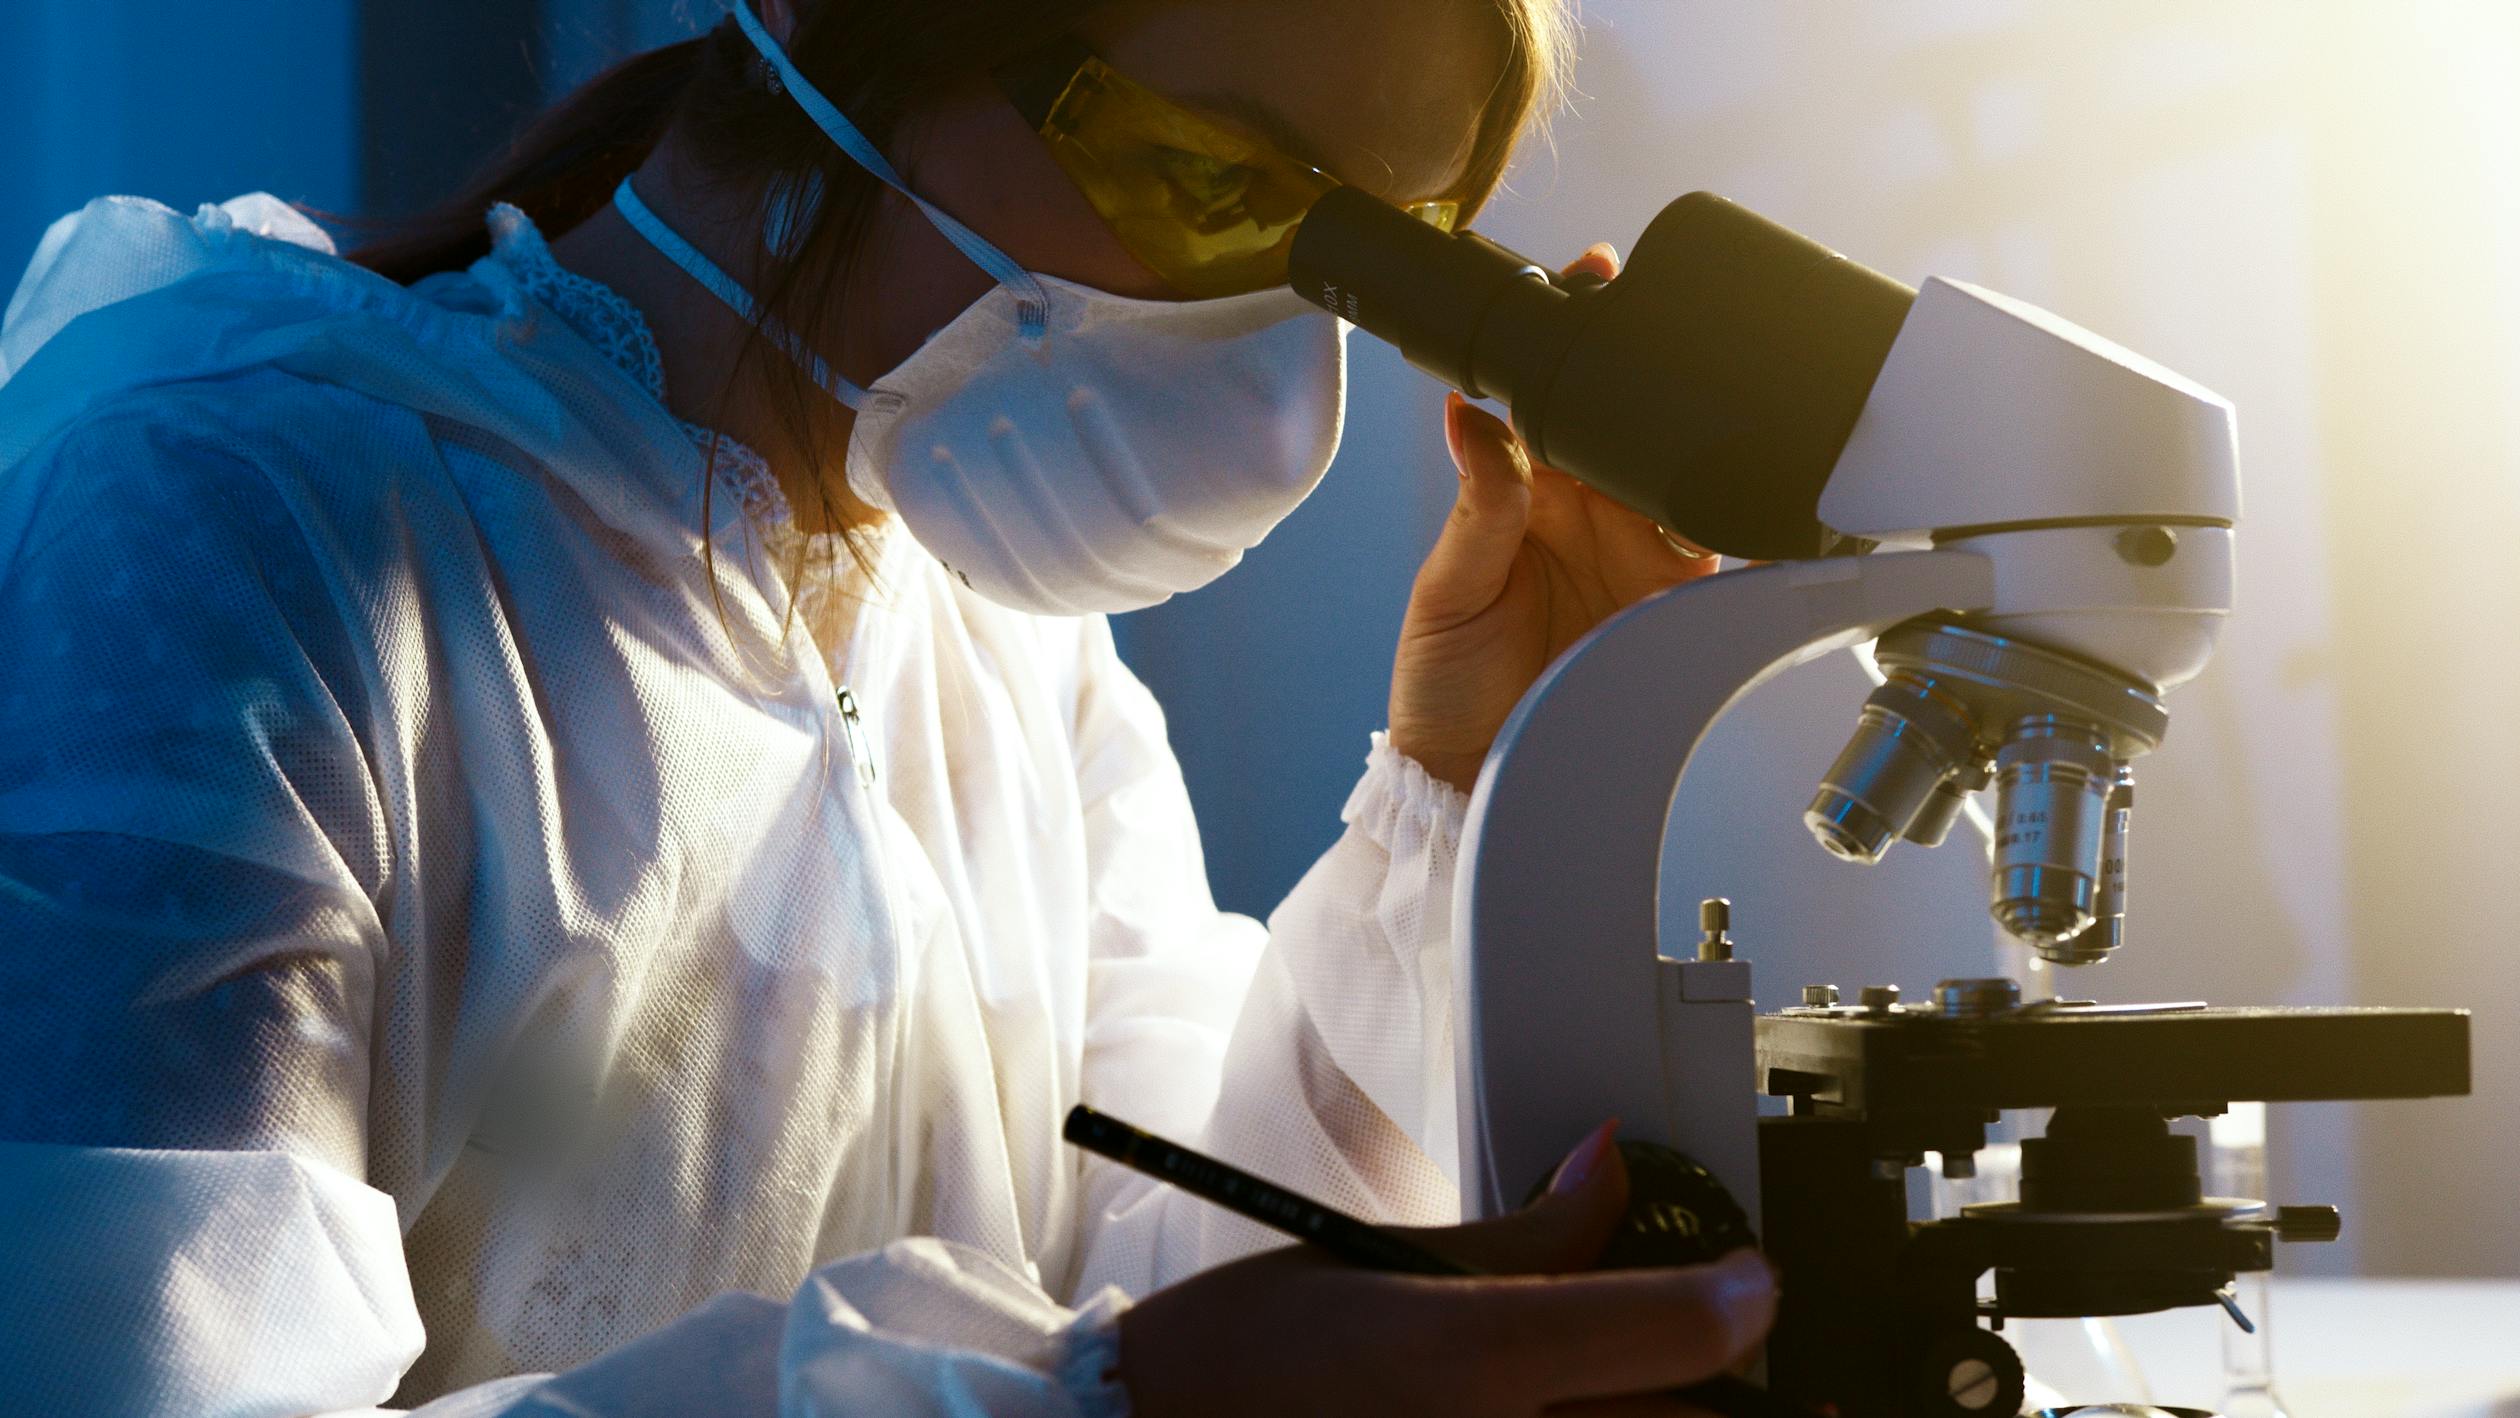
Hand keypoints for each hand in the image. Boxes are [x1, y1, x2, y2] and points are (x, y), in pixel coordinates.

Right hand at [1114, 1123, 1777, 1416]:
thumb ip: (1527, 1235)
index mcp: (1475, 1355)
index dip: (1739, 1299)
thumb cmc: (1246, 1359)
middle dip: (1738, 1394)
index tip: (1756, 1283)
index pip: (1678, 1332)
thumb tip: (1609, 1169)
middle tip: (1755, 1367)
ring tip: (1691, 1407)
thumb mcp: (1386, 1261)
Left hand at [1387, 243, 1723, 792]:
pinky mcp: (1673, 601)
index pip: (1554, 398)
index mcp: (1525, 492)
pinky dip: (1738, 520)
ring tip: (1706, 405)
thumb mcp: (1446, 592)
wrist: (1472, 777)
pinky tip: (1741, 491)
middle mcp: (1588, 513)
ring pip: (1681, 474)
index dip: (1578, 341)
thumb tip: (1470, 414)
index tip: (1596, 280)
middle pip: (1631, 425)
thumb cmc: (1441, 685)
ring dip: (1693, 441)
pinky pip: (1718, 548)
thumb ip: (1477, 506)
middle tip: (1669, 322)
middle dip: (1653, 372)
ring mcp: (1636, 553)